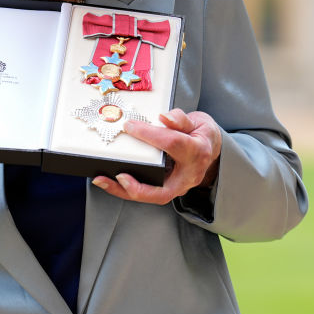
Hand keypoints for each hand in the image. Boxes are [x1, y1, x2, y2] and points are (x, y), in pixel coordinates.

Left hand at [91, 109, 221, 204]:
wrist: (211, 147)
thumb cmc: (200, 134)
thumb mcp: (196, 121)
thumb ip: (180, 119)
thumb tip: (164, 117)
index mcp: (197, 151)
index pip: (172, 144)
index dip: (149, 134)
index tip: (129, 126)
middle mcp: (189, 174)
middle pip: (162, 190)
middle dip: (137, 186)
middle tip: (118, 176)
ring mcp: (180, 185)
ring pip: (152, 196)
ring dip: (125, 191)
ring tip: (103, 180)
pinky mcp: (170, 188)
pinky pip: (149, 192)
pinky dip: (129, 189)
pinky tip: (111, 181)